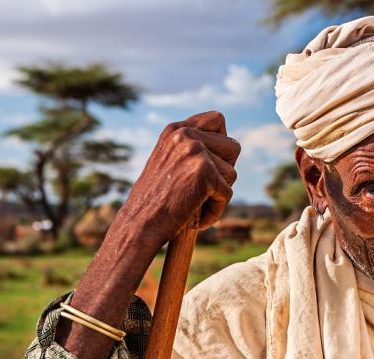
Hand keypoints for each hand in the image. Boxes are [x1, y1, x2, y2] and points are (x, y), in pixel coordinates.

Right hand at [117, 111, 240, 247]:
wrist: (140, 224)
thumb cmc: (154, 201)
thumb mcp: (168, 164)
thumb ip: (190, 151)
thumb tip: (232, 146)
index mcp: (175, 130)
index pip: (217, 119)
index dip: (221, 142)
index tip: (211, 163)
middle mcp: (186, 134)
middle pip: (233, 147)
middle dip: (224, 171)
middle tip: (203, 188)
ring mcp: (195, 151)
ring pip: (231, 174)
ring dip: (218, 195)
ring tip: (194, 205)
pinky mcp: (205, 172)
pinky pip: (227, 194)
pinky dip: (215, 210)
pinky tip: (197, 218)